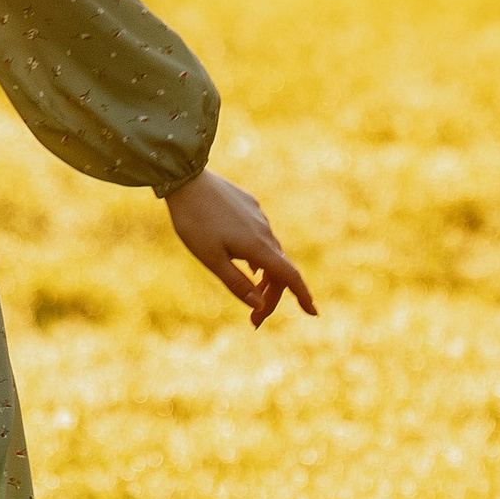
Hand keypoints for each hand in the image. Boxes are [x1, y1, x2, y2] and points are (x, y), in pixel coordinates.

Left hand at [163, 168, 316, 327]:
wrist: (186, 178)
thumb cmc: (194, 222)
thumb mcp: (211, 259)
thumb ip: (237, 283)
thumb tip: (259, 304)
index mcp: (257, 246)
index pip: (289, 276)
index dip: (303, 296)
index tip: (313, 312)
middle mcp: (264, 231)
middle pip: (279, 269)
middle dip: (271, 297)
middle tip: (255, 320)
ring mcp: (258, 216)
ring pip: (270, 252)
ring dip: (265, 277)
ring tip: (252, 294)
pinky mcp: (249, 205)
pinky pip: (261, 236)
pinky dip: (259, 257)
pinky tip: (249, 264)